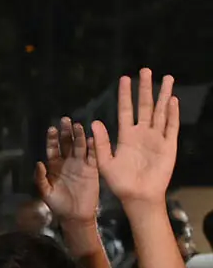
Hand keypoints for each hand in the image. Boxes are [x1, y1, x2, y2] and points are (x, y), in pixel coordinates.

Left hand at [35, 118, 98, 225]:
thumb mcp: (45, 192)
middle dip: (65, 132)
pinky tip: (91, 138)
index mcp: (54, 166)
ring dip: (79, 136)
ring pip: (80, 147)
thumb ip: (41, 178)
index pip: (53, 149)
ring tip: (78, 125)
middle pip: (67, 143)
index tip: (51, 129)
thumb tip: (38, 163)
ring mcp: (81, 164)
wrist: (75, 215)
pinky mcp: (92, 169)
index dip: (52, 139)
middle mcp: (68, 162)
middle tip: (65, 120)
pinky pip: (93, 156)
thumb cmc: (58, 204)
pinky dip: (92, 148)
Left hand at [92, 70, 178, 206]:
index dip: (125, 95)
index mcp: (125, 136)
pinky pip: (171, 126)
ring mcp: (156, 138)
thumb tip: (95, 122)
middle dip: (145, 88)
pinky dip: (172, 113)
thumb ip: (101, 143)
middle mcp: (142, 134)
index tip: (124, 78)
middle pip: (144, 106)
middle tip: (146, 70)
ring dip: (163, 95)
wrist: (138, 197)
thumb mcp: (104, 163)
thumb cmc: (119, 183)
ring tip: (166, 78)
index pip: (125, 110)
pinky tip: (173, 100)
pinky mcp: (168, 146)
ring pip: (160, 111)